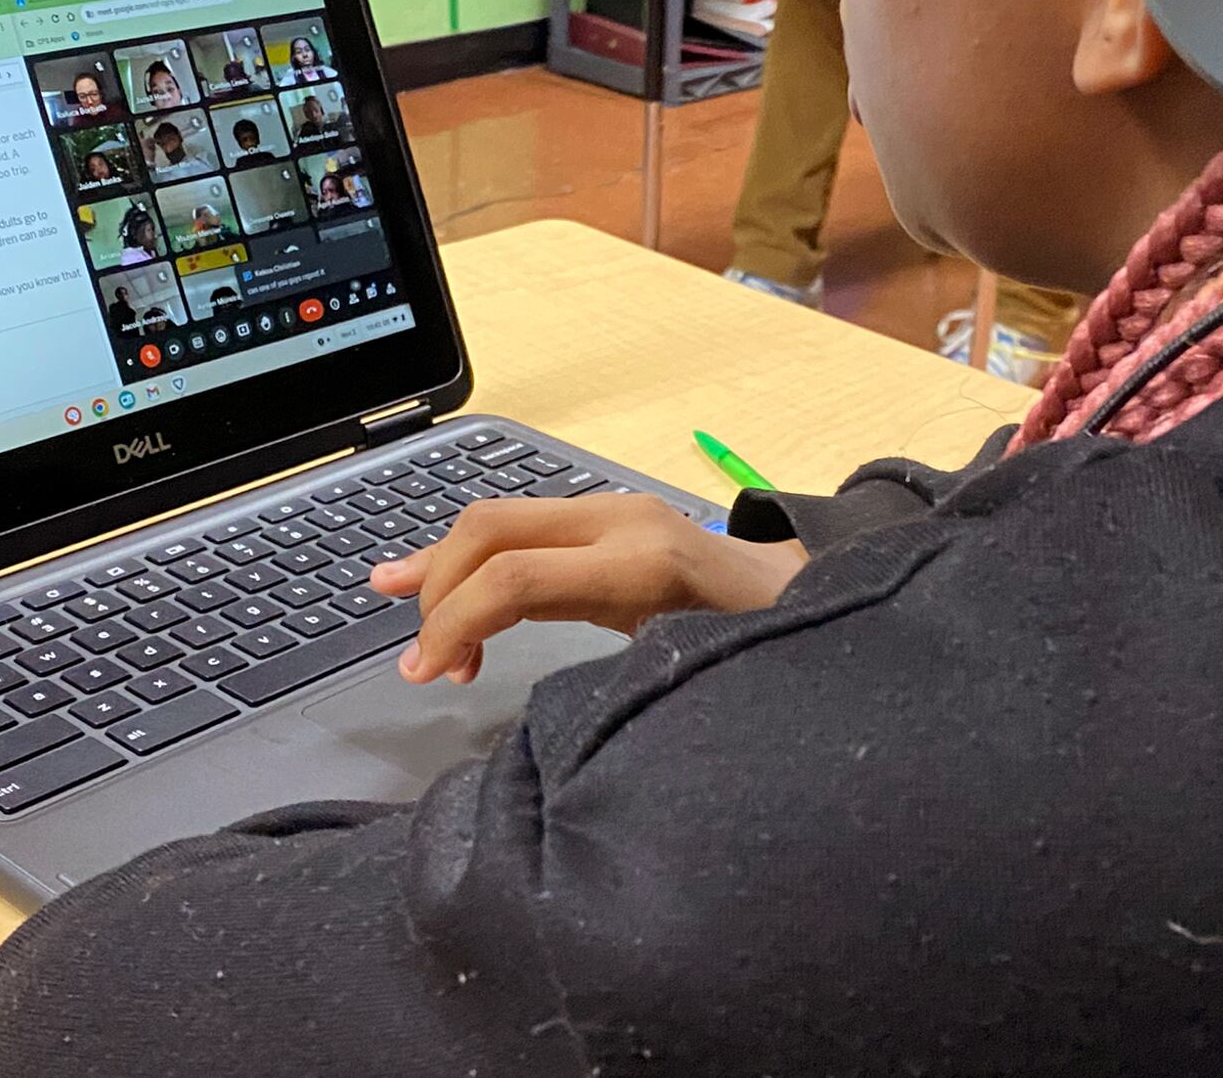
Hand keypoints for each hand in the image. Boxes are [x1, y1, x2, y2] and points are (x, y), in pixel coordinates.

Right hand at [369, 494, 806, 684]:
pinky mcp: (610, 518)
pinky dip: (472, 558)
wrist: (819, 598)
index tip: (429, 677)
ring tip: (404, 616)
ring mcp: (615, 510)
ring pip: (498, 519)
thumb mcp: (691, 675)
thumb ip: (616, 682)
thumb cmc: (767, 652)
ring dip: (444, 569)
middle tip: (422, 663)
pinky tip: (433, 583)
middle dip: (439, 594)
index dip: (455, 626)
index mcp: (643, 565)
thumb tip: (521, 711)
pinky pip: (522, 527)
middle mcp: (621, 520)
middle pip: (490, 531)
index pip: (513, 578)